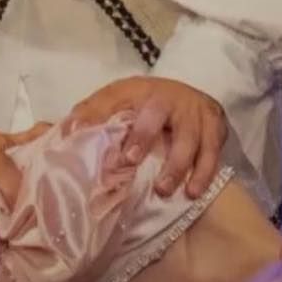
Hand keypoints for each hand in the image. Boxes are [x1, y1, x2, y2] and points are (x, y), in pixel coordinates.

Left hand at [64, 76, 226, 198]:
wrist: (188, 95)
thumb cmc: (144, 104)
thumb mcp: (117, 100)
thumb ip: (93, 113)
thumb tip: (66, 132)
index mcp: (137, 90)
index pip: (115, 98)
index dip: (100, 114)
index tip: (84, 135)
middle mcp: (166, 97)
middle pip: (155, 114)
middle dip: (143, 136)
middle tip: (130, 160)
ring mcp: (193, 111)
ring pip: (188, 137)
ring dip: (176, 165)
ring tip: (163, 190)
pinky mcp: (214, 126)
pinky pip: (212, 151)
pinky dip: (204, 172)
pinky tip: (193, 191)